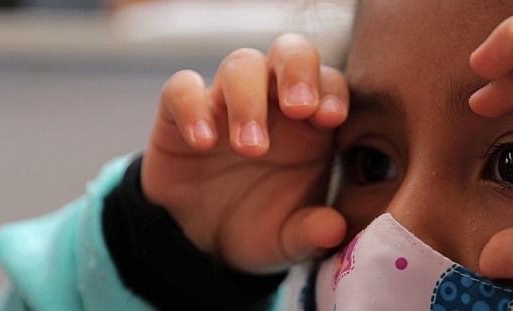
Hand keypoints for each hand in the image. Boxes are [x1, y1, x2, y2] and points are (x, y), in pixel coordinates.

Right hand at [142, 34, 348, 272]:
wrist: (200, 242)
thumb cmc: (259, 225)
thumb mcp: (289, 240)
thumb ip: (311, 233)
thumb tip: (332, 231)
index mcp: (312, 123)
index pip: (331, 84)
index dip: (333, 91)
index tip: (332, 118)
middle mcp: (272, 101)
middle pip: (290, 52)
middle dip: (297, 70)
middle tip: (299, 108)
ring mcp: (226, 102)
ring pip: (241, 65)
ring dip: (248, 99)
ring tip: (251, 147)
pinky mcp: (179, 113)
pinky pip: (182, 88)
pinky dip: (192, 106)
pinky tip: (203, 143)